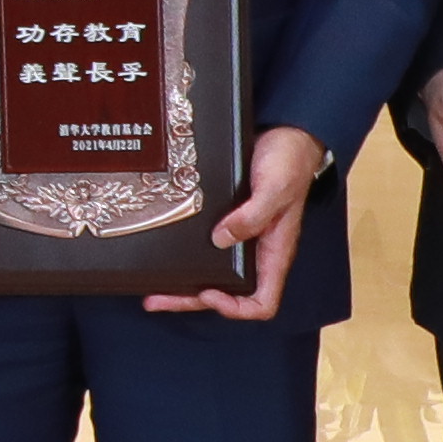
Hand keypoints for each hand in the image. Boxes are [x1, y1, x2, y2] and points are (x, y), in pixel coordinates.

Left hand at [147, 124, 329, 318]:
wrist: (286, 133)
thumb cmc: (289, 162)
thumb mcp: (274, 188)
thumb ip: (253, 215)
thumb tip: (222, 238)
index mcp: (274, 252)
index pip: (262, 302)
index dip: (235, 308)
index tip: (209, 292)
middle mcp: (256, 251)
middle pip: (227, 294)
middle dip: (191, 300)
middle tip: (156, 300)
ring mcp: (241, 238)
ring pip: (213, 274)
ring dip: (184, 284)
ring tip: (153, 288)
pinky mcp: (227, 221)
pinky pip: (206, 249)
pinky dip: (186, 257)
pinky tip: (165, 255)